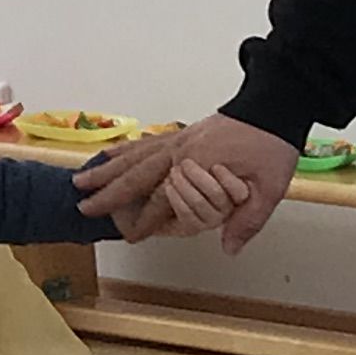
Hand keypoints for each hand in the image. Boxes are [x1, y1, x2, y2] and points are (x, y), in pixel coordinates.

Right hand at [79, 113, 301, 249]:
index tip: (131, 236)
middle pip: (136, 175)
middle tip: (84, 206)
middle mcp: (180, 151)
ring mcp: (178, 139)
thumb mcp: (269, 188)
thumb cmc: (272, 145)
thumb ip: (247, 220)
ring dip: (107, 169)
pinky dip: (124, 150)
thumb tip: (229, 248)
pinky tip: (109, 155)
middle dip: (108, 193)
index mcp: (197, 165)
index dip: (146, 221)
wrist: (274, 106)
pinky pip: (144, 142)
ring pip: (133, 156)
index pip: (163, 199)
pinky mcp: (181, 132)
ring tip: (81, 179)